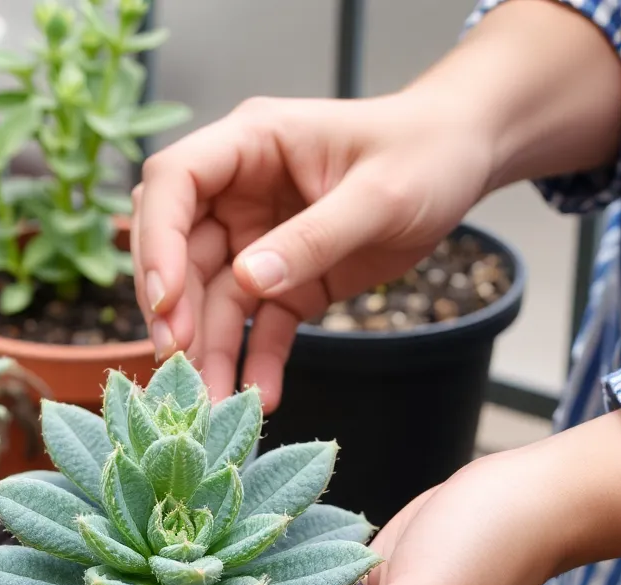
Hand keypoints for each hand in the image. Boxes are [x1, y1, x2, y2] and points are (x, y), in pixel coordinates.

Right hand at [130, 91, 492, 410]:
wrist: (464, 163)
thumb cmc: (426, 154)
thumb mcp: (380, 193)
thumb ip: (316, 236)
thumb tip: (250, 279)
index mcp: (250, 144)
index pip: (174, 181)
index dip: (157, 239)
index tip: (164, 298)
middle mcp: (239, 192)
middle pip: (181, 251)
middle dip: (175, 310)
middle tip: (178, 365)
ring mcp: (258, 239)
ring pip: (214, 299)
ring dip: (210, 351)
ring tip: (215, 404)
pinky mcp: (287, 280)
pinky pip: (261, 324)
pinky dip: (258, 360)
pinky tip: (265, 396)